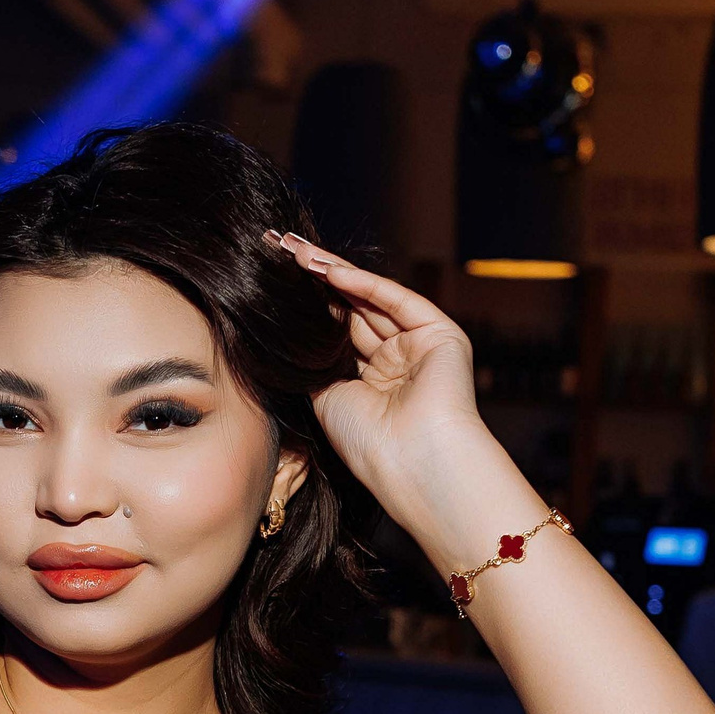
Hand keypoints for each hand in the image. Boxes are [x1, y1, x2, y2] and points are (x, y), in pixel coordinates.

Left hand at [265, 231, 491, 529]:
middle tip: (281, 250)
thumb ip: (316, 363)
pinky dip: (363, 283)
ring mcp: (419, 347)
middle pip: (352, 310)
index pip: (337, 333)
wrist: (413, 463)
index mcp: (372, 383)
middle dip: (317, 281)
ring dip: (334, 273)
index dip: (308, 307)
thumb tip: (291, 333)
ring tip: (296, 252)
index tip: (273, 282)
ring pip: (371, 299)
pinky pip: (396, 300)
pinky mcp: (441, 334)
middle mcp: (397, 362)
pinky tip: (330, 269)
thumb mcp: (327, 398)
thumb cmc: (368, 444)